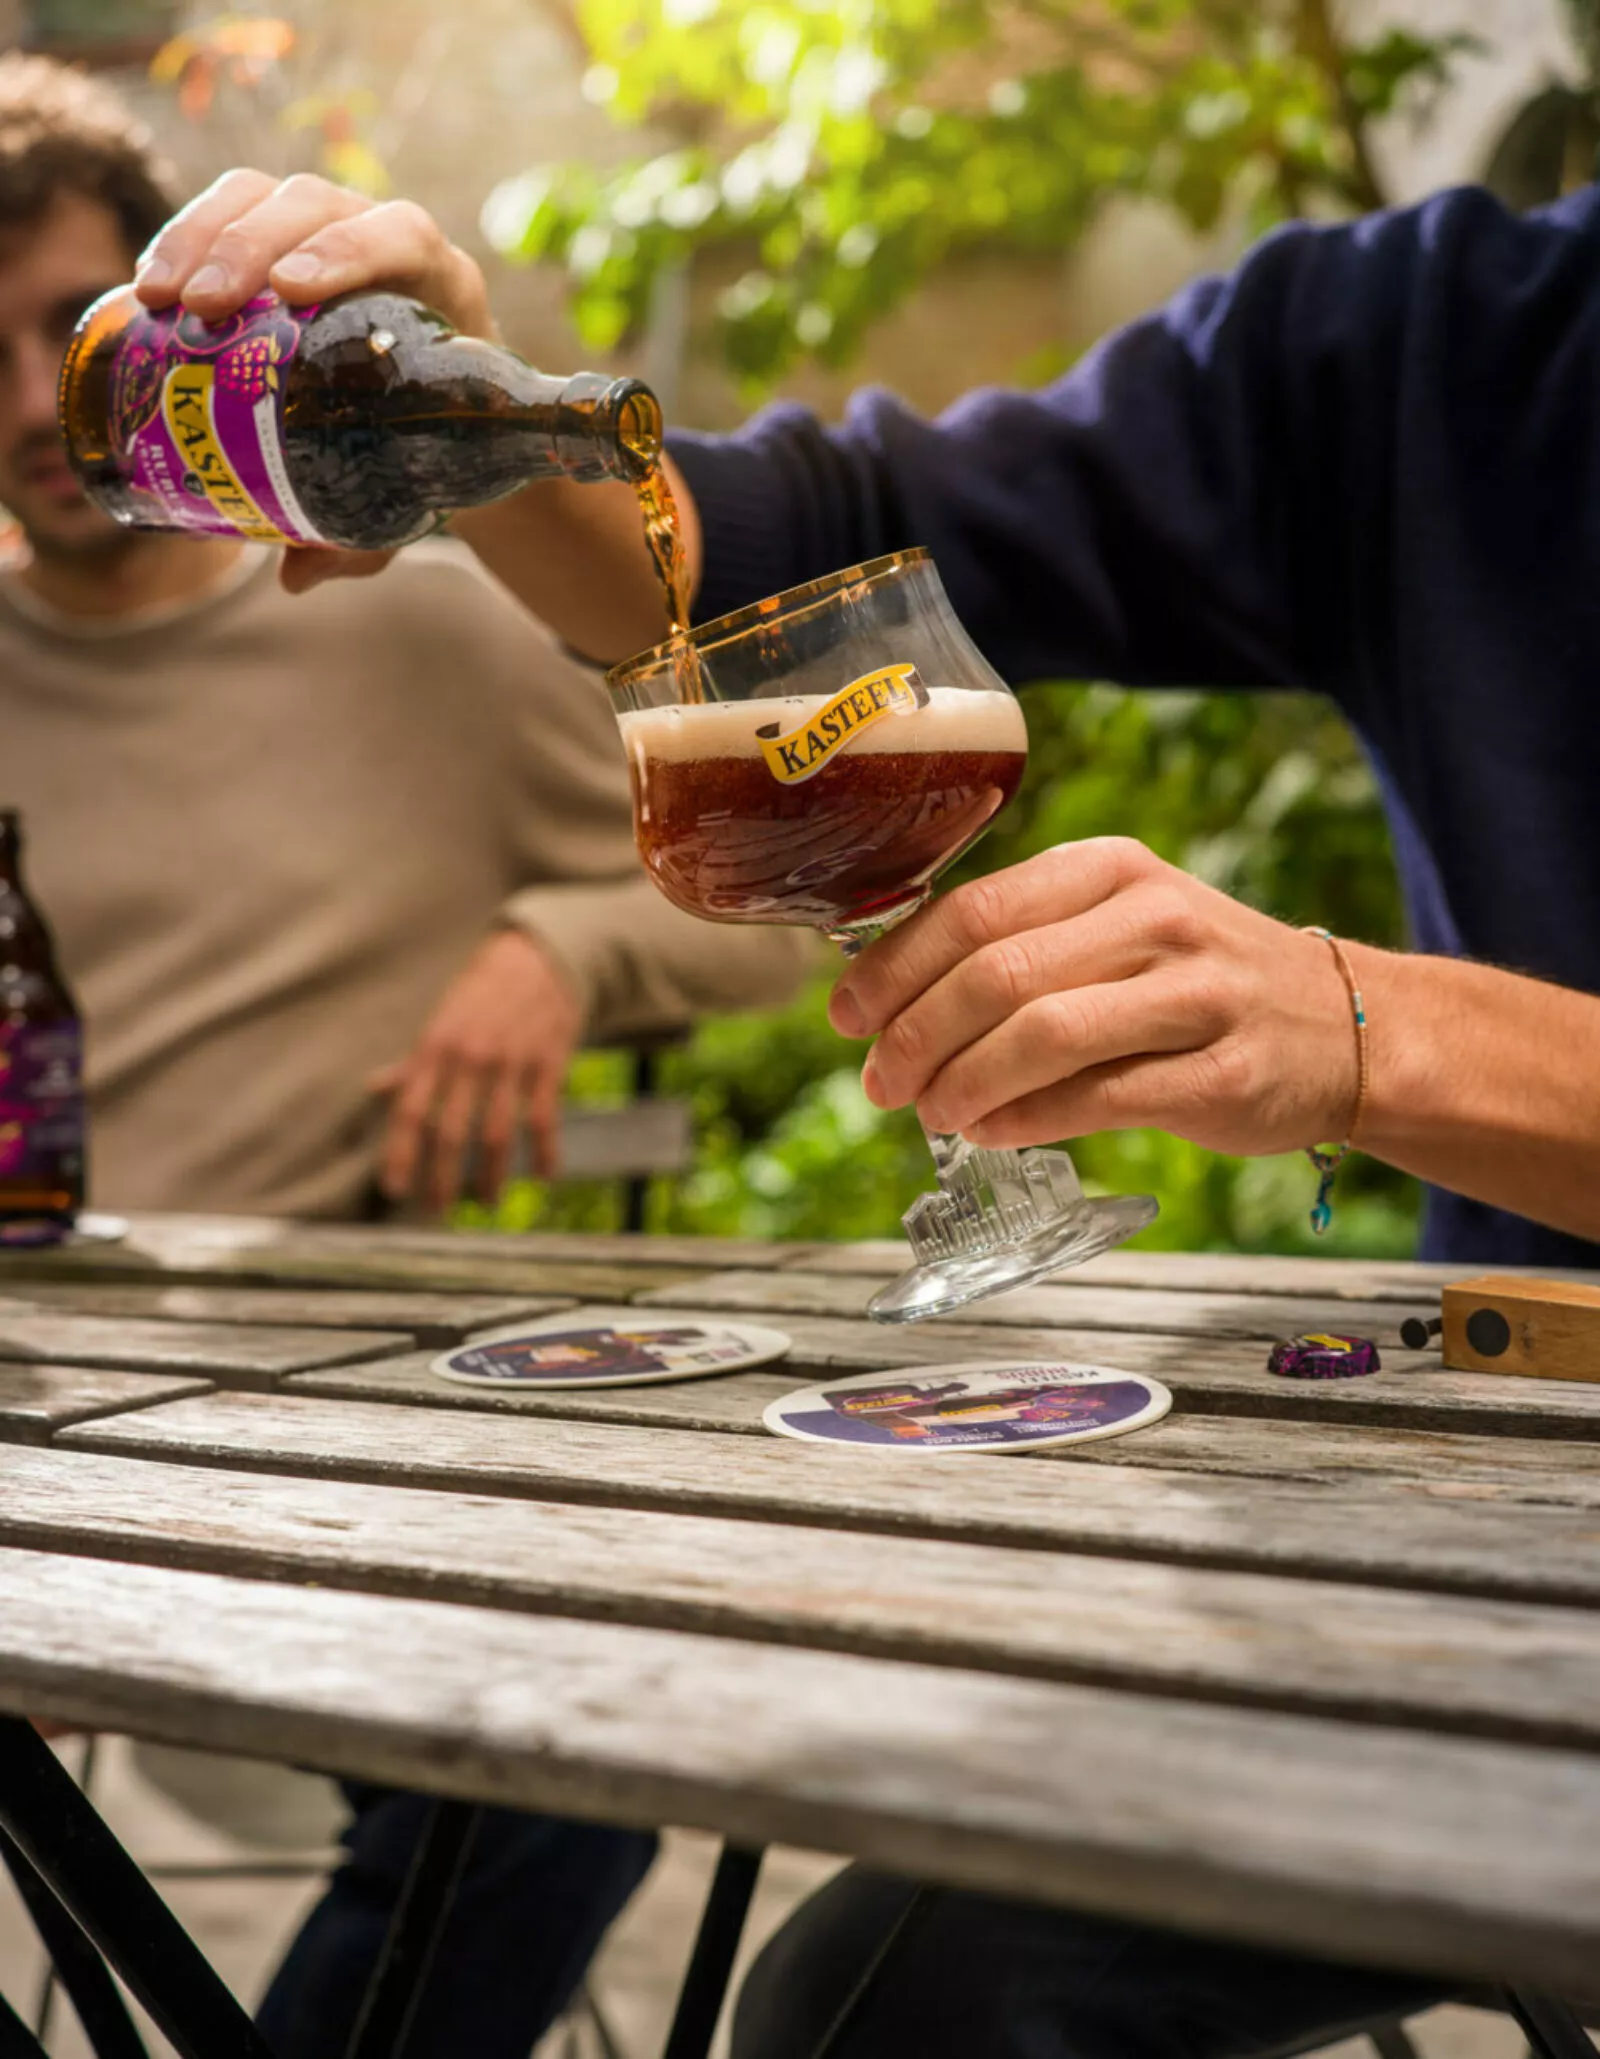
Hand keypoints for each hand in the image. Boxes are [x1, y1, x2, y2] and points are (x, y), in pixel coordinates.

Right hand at [133, 169, 493, 595]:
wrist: (440, 420)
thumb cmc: (430, 450)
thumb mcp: (412, 495)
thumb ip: (367, 537)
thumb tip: (295, 576)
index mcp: (439, 289)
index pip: (401, 236)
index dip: (346, 250)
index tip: (291, 292)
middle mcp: (385, 241)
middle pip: (315, 207)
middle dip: (248, 247)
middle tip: (200, 308)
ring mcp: (330, 229)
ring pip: (264, 198)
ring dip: (202, 236)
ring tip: (159, 298)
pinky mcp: (281, 237)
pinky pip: (231, 212)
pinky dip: (186, 238)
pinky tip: (149, 289)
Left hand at [371, 930, 582, 1212]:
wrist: (540, 957)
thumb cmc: (482, 992)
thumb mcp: (440, 1022)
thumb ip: (412, 1063)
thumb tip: (375, 1088)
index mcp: (436, 1048)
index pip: (410, 1110)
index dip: (399, 1152)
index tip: (394, 1188)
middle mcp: (469, 1059)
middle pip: (450, 1131)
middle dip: (443, 1178)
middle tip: (439, 1210)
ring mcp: (510, 1063)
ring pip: (497, 1133)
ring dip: (492, 1176)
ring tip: (487, 1203)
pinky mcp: (547, 1064)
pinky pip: (544, 1119)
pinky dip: (545, 1152)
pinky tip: (545, 1177)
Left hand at [828, 837, 1362, 1157]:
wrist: (1347, 1026)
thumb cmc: (1200, 979)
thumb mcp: (1120, 924)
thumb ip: (1021, 945)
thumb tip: (893, 1004)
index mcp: (1110, 870)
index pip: (971, 911)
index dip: (893, 970)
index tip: (847, 1016)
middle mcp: (1153, 920)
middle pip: (995, 975)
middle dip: (916, 1036)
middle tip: (880, 1081)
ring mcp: (1194, 996)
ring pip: (1041, 1036)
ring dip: (963, 1084)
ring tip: (931, 1112)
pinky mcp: (1220, 1073)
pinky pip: (1096, 1098)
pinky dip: (1025, 1119)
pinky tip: (990, 1130)